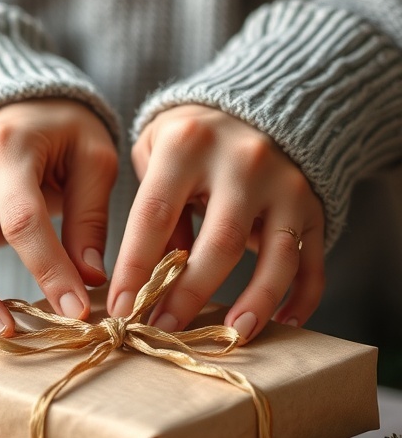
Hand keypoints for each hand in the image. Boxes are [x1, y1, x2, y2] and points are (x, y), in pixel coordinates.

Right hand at [0, 99, 117, 333]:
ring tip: (4, 335)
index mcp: (8, 153)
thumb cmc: (59, 132)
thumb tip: (91, 278)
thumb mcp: (91, 156)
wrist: (5, 108)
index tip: (76, 310)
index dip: (49, 271)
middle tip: (15, 334)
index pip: (23, 222)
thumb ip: (90, 215)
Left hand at [107, 105, 324, 341]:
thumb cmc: (193, 140)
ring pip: (277, 256)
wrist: (259, 101)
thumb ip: (153, 210)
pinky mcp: (314, 206)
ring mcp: (286, 185)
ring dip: (256, 302)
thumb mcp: (157, 152)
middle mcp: (243, 162)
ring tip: (232, 336)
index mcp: (189, 145)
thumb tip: (150, 280)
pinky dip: (303, 297)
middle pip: (220, 242)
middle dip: (189, 294)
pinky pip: (313, 260)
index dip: (137, 267)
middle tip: (163, 330)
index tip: (122, 308)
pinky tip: (285, 323)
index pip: (155, 214)